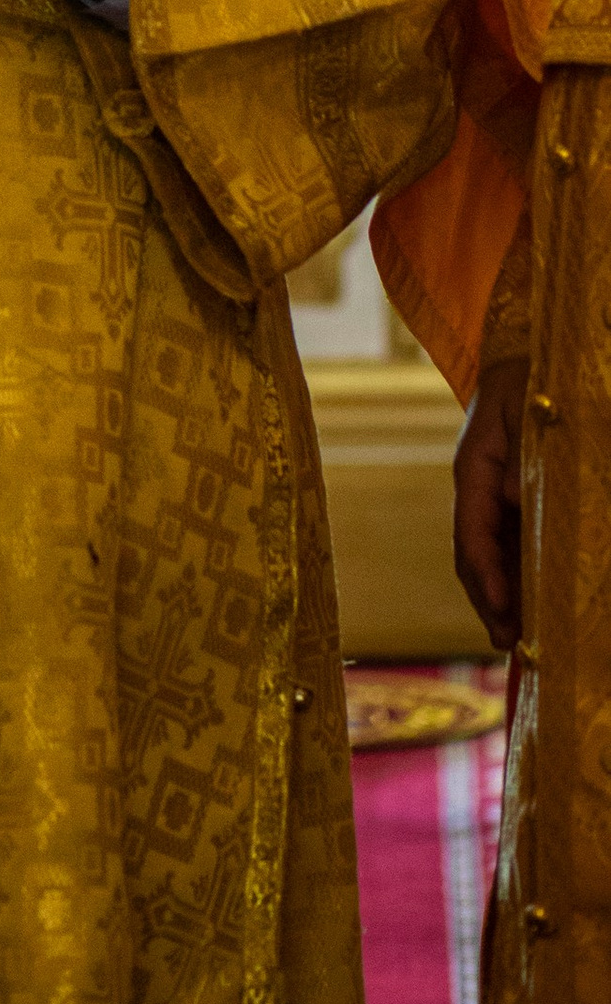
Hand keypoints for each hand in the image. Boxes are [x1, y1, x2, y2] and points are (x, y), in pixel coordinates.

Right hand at [454, 356, 526, 650]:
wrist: (527, 360)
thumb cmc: (531, 379)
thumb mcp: (525, 410)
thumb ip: (519, 456)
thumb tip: (512, 498)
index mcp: (474, 468)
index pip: (473, 532)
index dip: (487, 576)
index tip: (503, 613)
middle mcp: (479, 489)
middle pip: (475, 555)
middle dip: (490, 600)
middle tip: (509, 643)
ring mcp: (493, 497)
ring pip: (491, 556)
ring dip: (502, 596)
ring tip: (517, 638)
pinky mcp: (511, 501)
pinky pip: (508, 545)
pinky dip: (515, 577)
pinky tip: (529, 603)